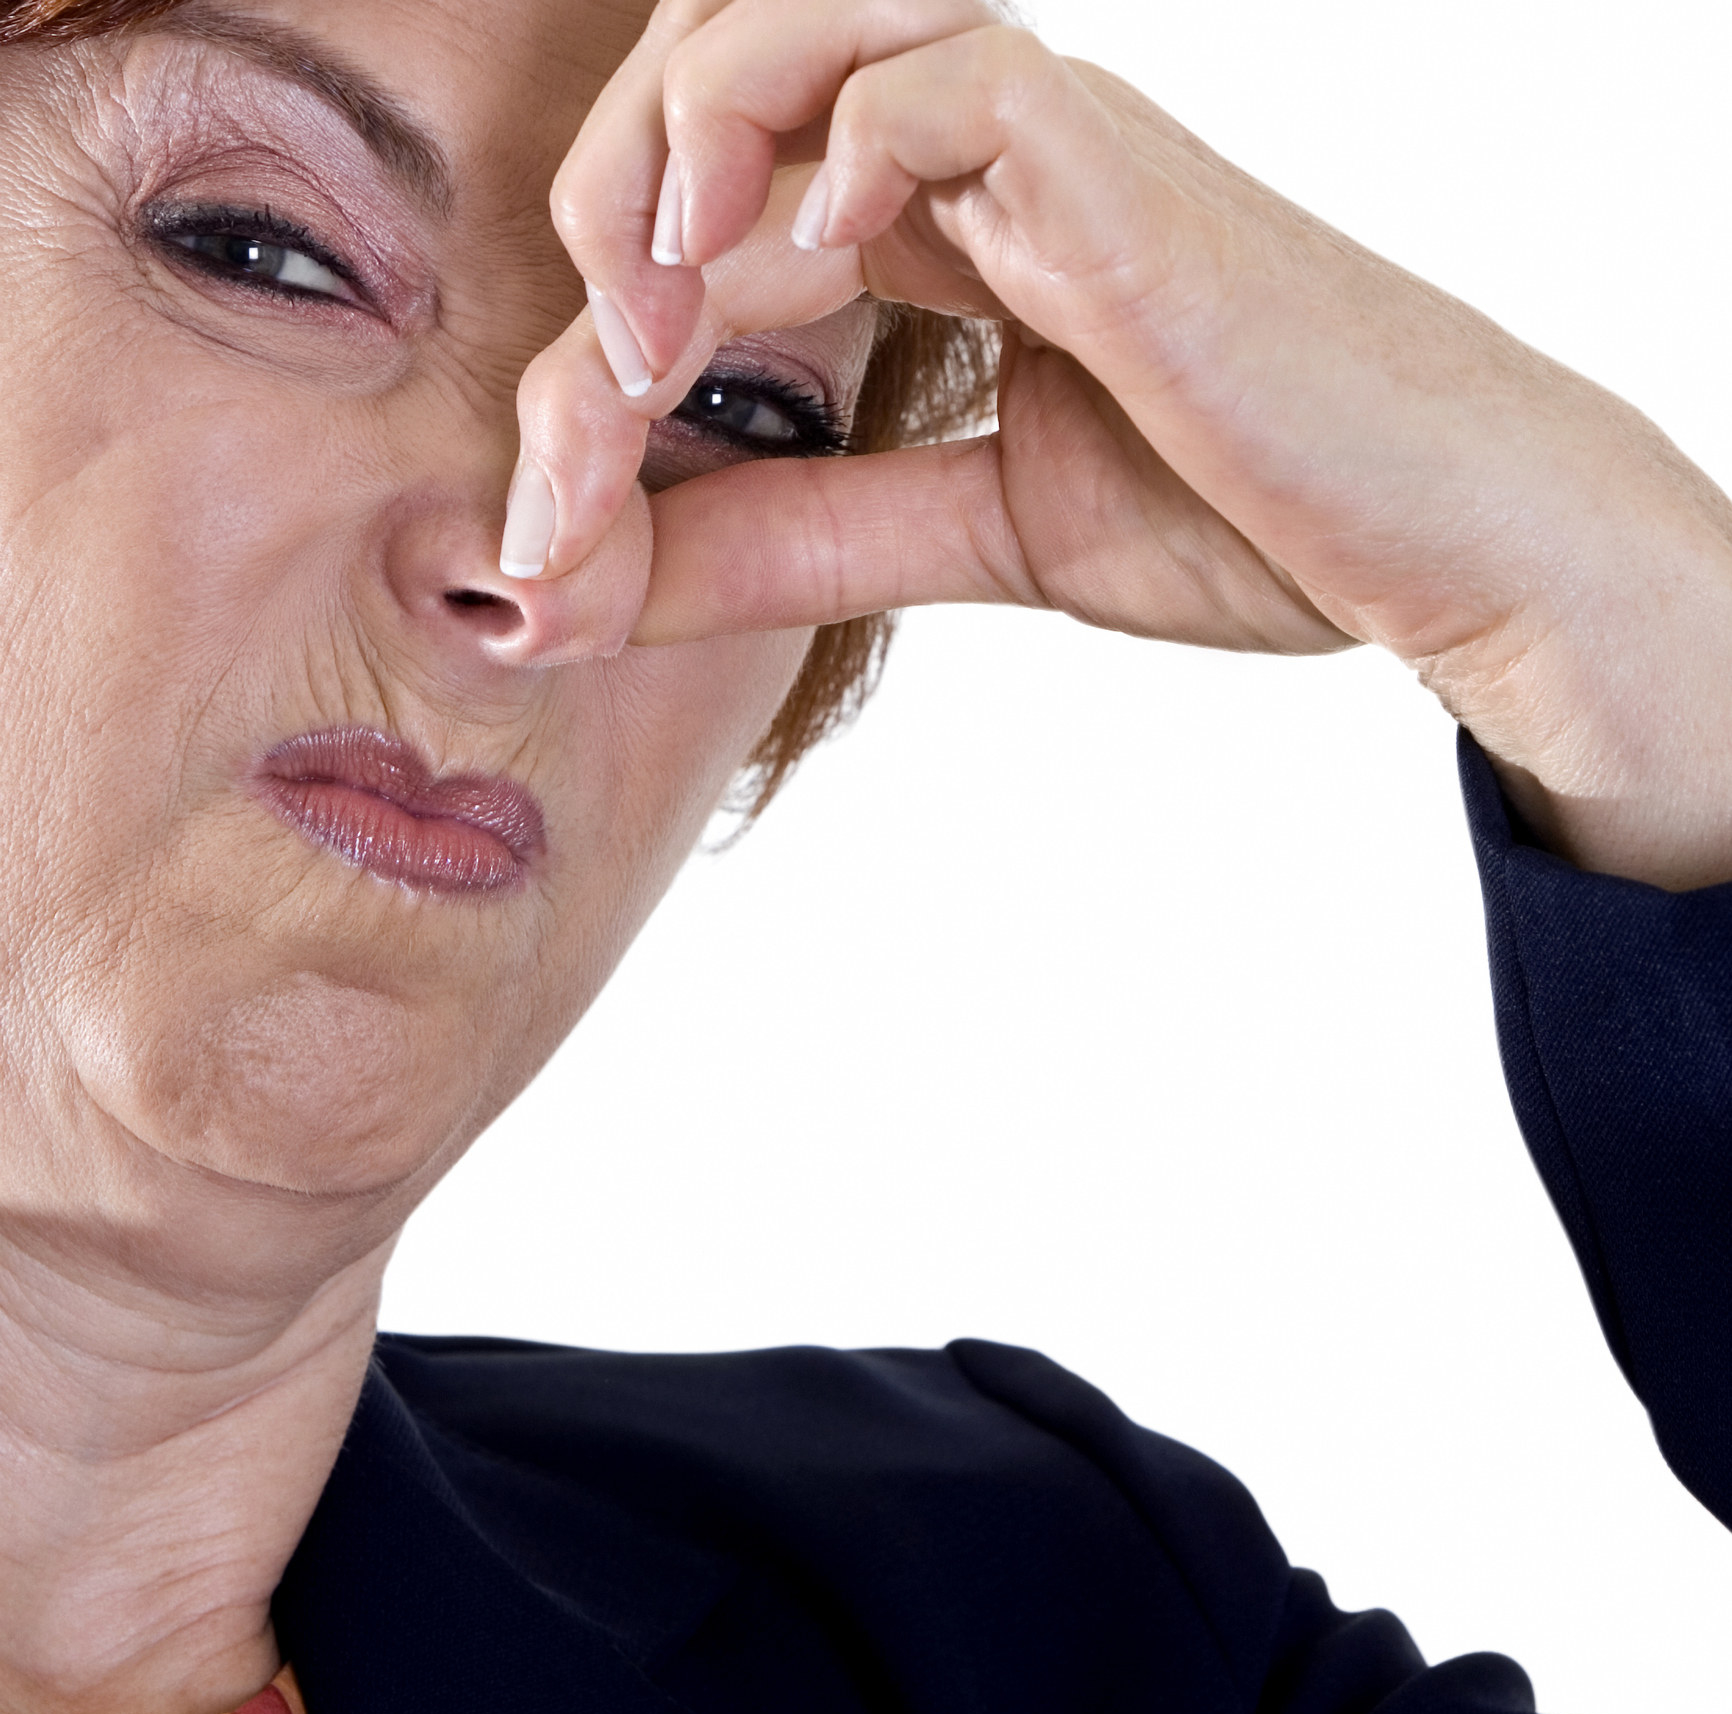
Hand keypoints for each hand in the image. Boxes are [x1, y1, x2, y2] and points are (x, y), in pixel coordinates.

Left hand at [517, 0, 1731, 889]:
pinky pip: (934, 73)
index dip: (584, 383)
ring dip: (662, 168)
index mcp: (925, 240)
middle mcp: (955, 162)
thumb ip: (787, 541)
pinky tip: (803, 252)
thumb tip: (588, 583)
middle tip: (568, 432)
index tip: (545, 550)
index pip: (698, 248)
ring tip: (642, 331)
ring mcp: (1028, 142)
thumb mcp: (957, 538)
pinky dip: (835, 142)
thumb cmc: (1234, 521)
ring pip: (774, 33)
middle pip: (693, 107)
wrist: (1418, 549)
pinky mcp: (1103, 156)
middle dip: (587, 253)